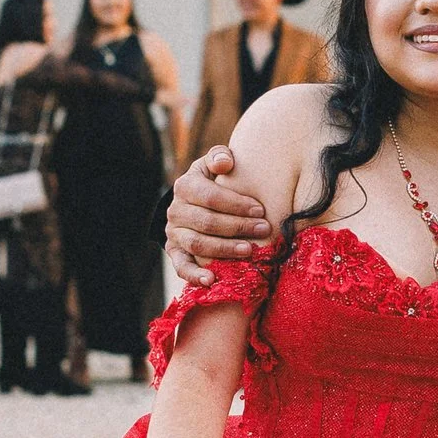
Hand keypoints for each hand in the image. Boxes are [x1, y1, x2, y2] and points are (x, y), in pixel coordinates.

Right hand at [170, 147, 272, 264]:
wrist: (193, 203)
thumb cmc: (213, 182)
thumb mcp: (213, 165)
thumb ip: (219, 157)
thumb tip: (225, 162)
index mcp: (185, 186)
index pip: (210, 196)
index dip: (236, 204)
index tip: (260, 210)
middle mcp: (176, 210)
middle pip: (207, 222)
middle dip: (238, 227)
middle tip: (264, 230)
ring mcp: (174, 233)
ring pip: (198, 244)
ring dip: (224, 249)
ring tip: (249, 251)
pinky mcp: (175, 252)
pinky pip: (181, 266)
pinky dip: (195, 275)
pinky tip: (212, 280)